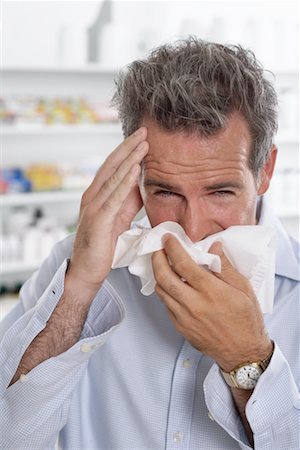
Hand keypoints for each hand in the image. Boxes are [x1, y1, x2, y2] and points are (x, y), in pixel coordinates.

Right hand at [67, 127, 148, 293]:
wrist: (87, 270)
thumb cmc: (103, 245)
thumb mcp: (119, 217)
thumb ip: (128, 200)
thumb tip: (142, 183)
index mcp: (97, 195)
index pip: (113, 167)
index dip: (126, 151)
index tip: (141, 138)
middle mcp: (93, 196)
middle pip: (112, 166)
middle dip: (128, 147)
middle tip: (144, 131)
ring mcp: (94, 207)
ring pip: (114, 177)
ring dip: (130, 159)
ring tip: (143, 144)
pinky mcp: (99, 220)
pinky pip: (115, 197)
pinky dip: (125, 182)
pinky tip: (135, 168)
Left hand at [152, 236, 271, 371]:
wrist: (243, 353)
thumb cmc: (246, 320)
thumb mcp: (244, 289)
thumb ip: (226, 266)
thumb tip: (214, 246)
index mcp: (211, 291)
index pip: (183, 264)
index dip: (172, 248)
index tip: (168, 239)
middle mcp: (194, 304)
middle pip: (164, 277)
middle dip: (157, 258)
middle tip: (159, 249)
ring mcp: (184, 318)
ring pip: (161, 291)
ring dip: (158, 275)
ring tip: (163, 265)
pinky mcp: (180, 328)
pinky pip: (166, 305)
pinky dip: (166, 292)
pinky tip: (173, 286)